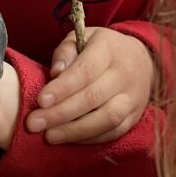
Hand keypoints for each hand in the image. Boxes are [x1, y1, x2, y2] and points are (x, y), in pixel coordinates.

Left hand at [26, 28, 154, 143]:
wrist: (141, 59)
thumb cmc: (101, 48)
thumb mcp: (82, 38)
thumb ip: (65, 52)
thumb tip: (55, 73)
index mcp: (108, 49)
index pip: (85, 71)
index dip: (62, 88)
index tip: (41, 101)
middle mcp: (124, 74)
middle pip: (93, 98)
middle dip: (61, 113)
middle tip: (34, 123)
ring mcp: (133, 97)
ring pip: (106, 119)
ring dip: (75, 130)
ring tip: (49, 135)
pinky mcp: (135, 117)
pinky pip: (113, 132)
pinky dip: (90, 138)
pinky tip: (69, 138)